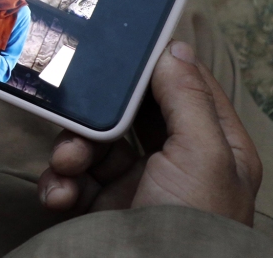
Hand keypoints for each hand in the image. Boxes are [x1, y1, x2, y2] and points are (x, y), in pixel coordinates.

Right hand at [38, 41, 261, 225]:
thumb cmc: (190, 226)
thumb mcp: (201, 154)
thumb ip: (186, 97)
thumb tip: (172, 47)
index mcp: (214, 145)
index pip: (184, 87)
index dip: (153, 69)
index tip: (119, 49)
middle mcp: (176, 162)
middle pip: (129, 113)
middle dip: (99, 114)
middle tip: (82, 119)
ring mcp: (136, 186)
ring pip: (94, 143)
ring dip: (72, 150)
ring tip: (66, 168)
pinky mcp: (101, 207)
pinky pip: (72, 178)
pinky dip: (58, 182)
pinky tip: (58, 195)